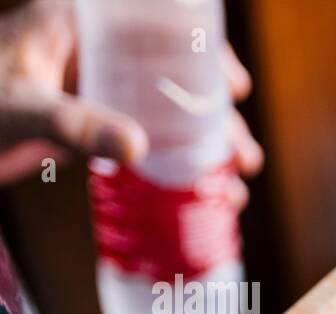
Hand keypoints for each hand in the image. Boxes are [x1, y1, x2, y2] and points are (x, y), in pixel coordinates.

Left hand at [0, 0, 261, 186]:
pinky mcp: (85, 129)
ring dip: (207, 151)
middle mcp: (93, 56)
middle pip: (175, 79)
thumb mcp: (20, 108)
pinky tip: (199, 197)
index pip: (158, 23)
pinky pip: (143, 143)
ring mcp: (91, 94)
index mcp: (79, 25)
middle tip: (244, 157)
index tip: (236, 87)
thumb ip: (73, 125)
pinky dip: (175, 169)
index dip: (206, 52)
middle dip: (219, 121)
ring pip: (166, 115)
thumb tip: (137, 148)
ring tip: (233, 187)